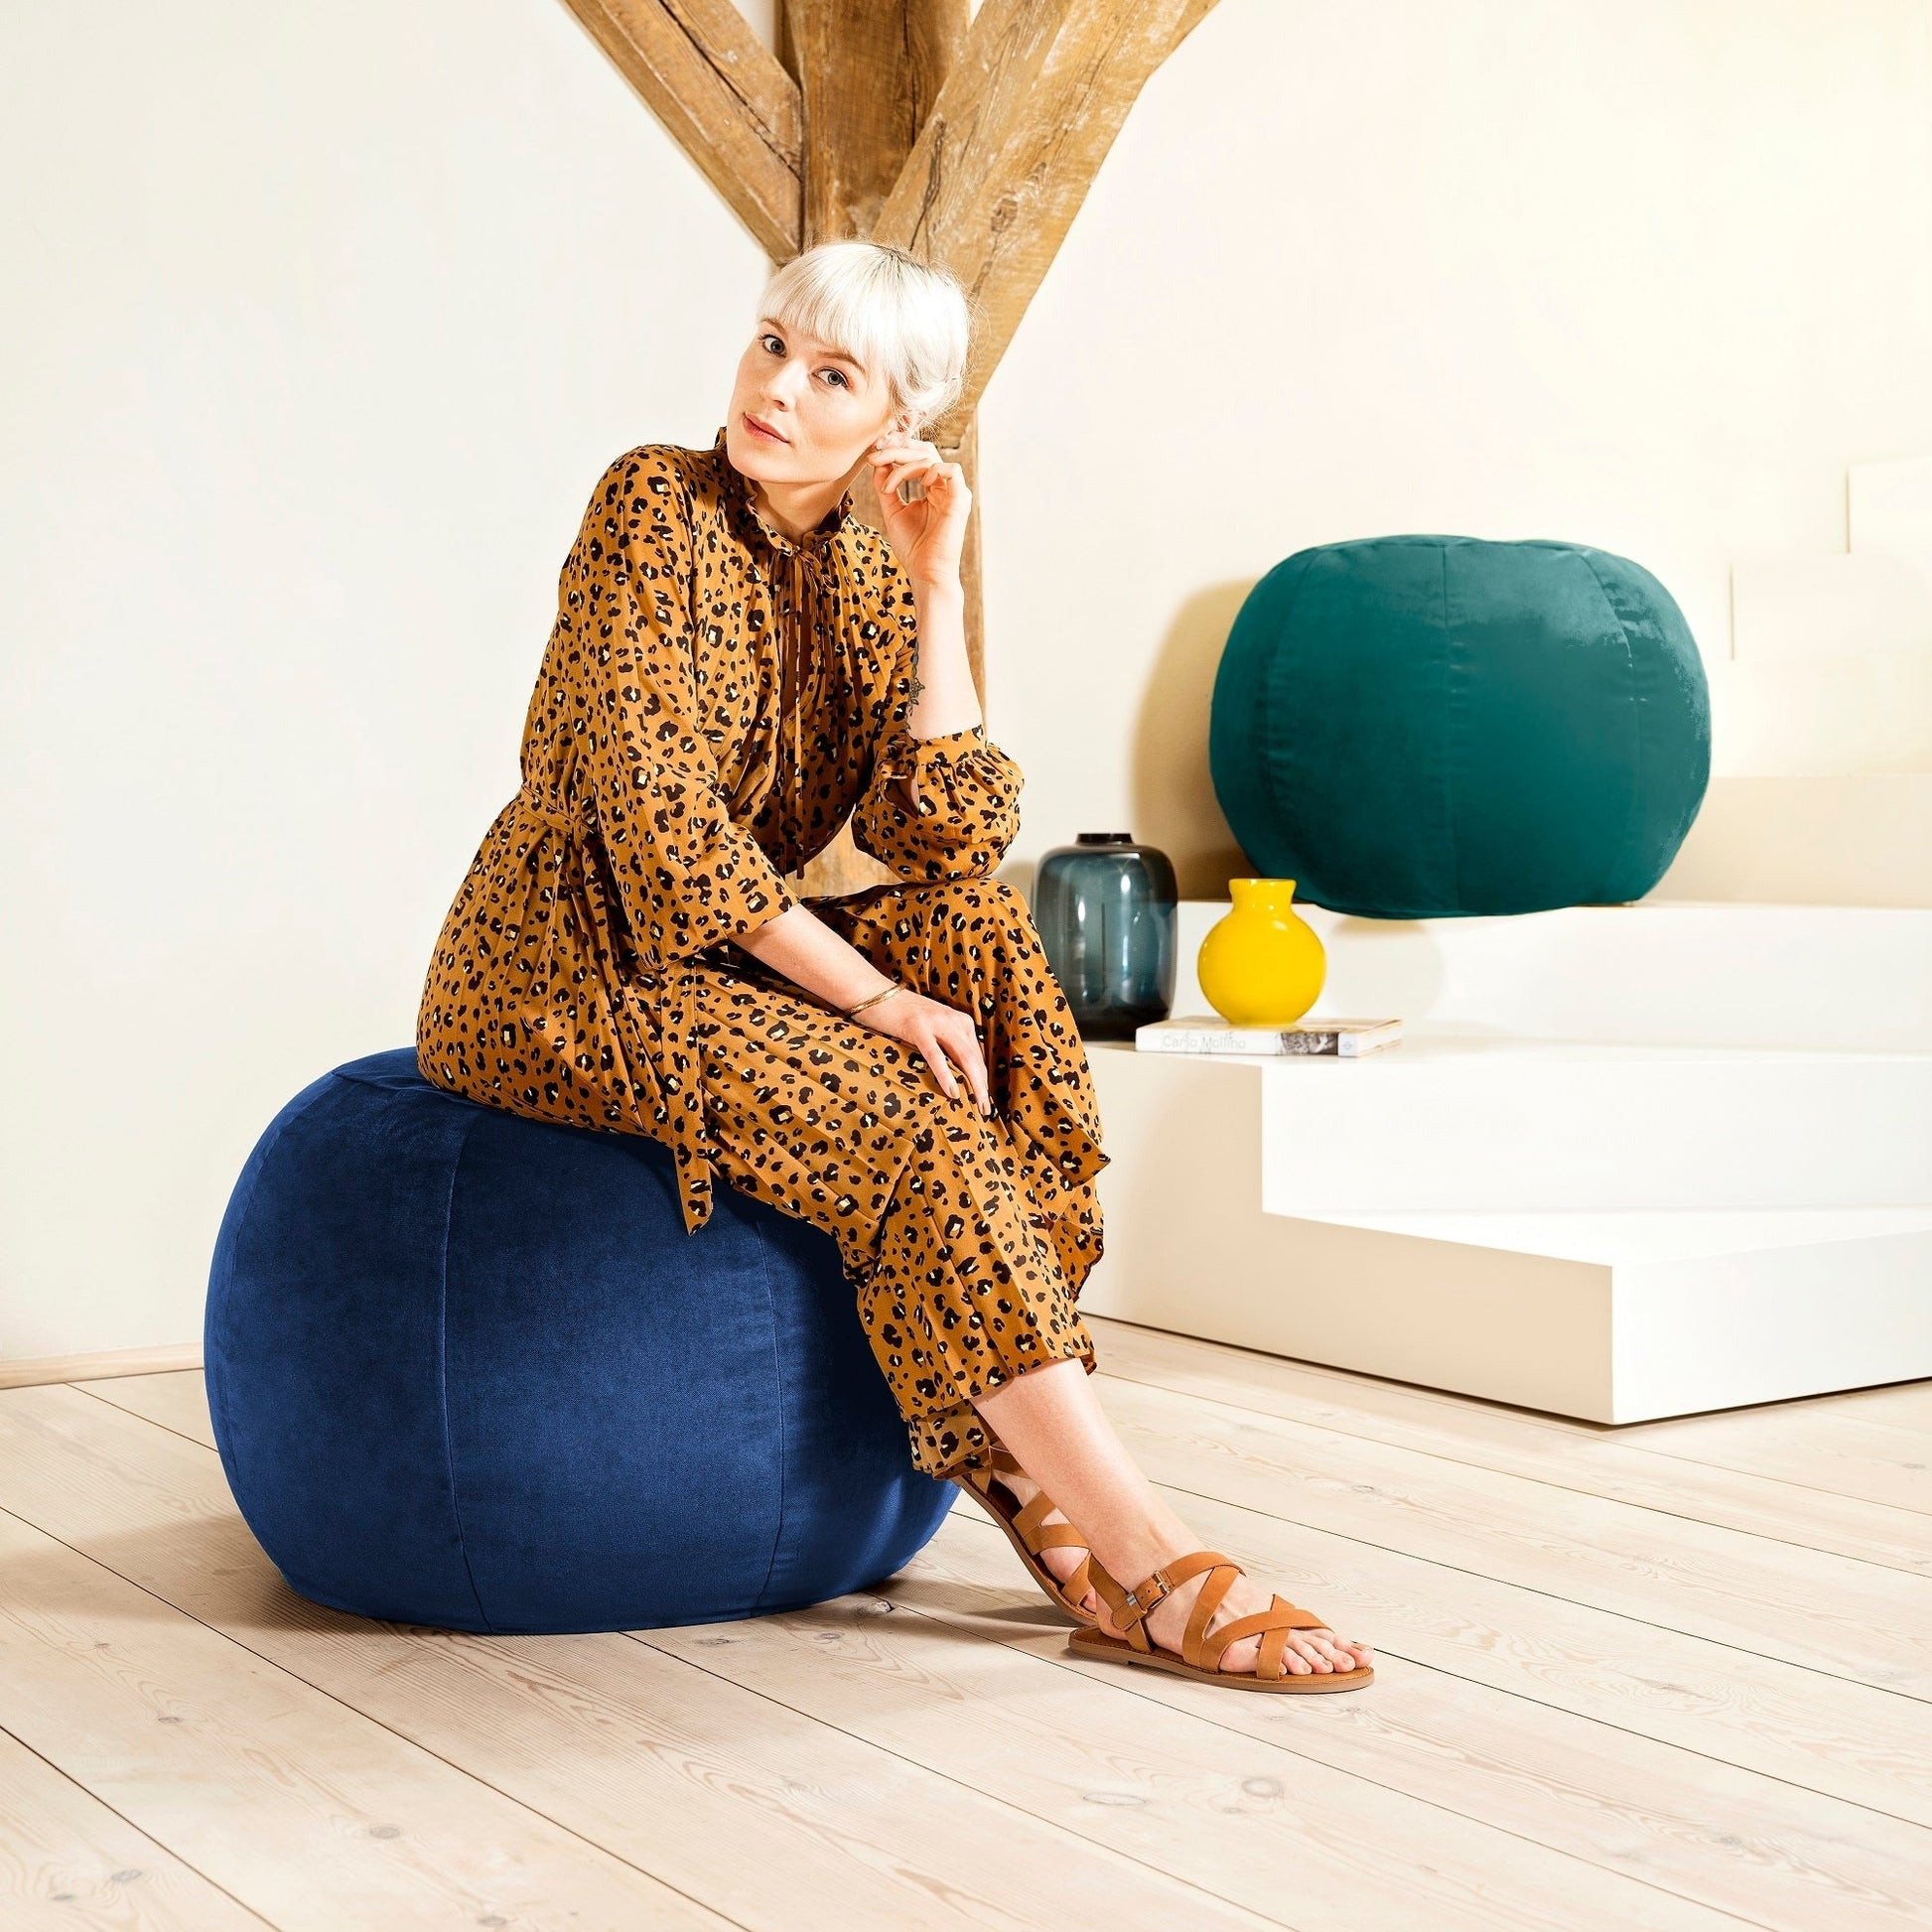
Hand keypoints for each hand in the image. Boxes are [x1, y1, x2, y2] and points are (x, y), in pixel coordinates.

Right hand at [853, 985, 992, 1116]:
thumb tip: (955, 1071)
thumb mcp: (929, 1026)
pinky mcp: (917, 1027)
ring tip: (977, 1106)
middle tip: (985, 1110)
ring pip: (963, 1058)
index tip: (984, 1100)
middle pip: (975, 1059)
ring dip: (973, 1085)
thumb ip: (944, 1042)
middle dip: (983, 1086)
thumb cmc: (898, 1014)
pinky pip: (936, 1056)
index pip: (977, 1054)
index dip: (983, 1079)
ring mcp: (936, 1022)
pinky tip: (953, 1092)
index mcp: (958, 1020)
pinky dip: (946, 1075)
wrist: (872, 992)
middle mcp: (952, 1019)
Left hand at [869, 429, 969, 589]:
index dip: (895, 449)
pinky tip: (918, 484)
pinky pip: (951, 470)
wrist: (925, 573)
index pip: (916, 456)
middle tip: (875, 455)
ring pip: (931, 457)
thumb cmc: (912, 547)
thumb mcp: (892, 510)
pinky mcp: (960, 500)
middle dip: (897, 449)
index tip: (872, 454)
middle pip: (923, 450)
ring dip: (904, 464)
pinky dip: (932, 470)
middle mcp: (944, 487)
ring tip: (888, 486)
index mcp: (932, 487)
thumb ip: (886, 485)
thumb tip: (877, 461)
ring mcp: (953, 492)